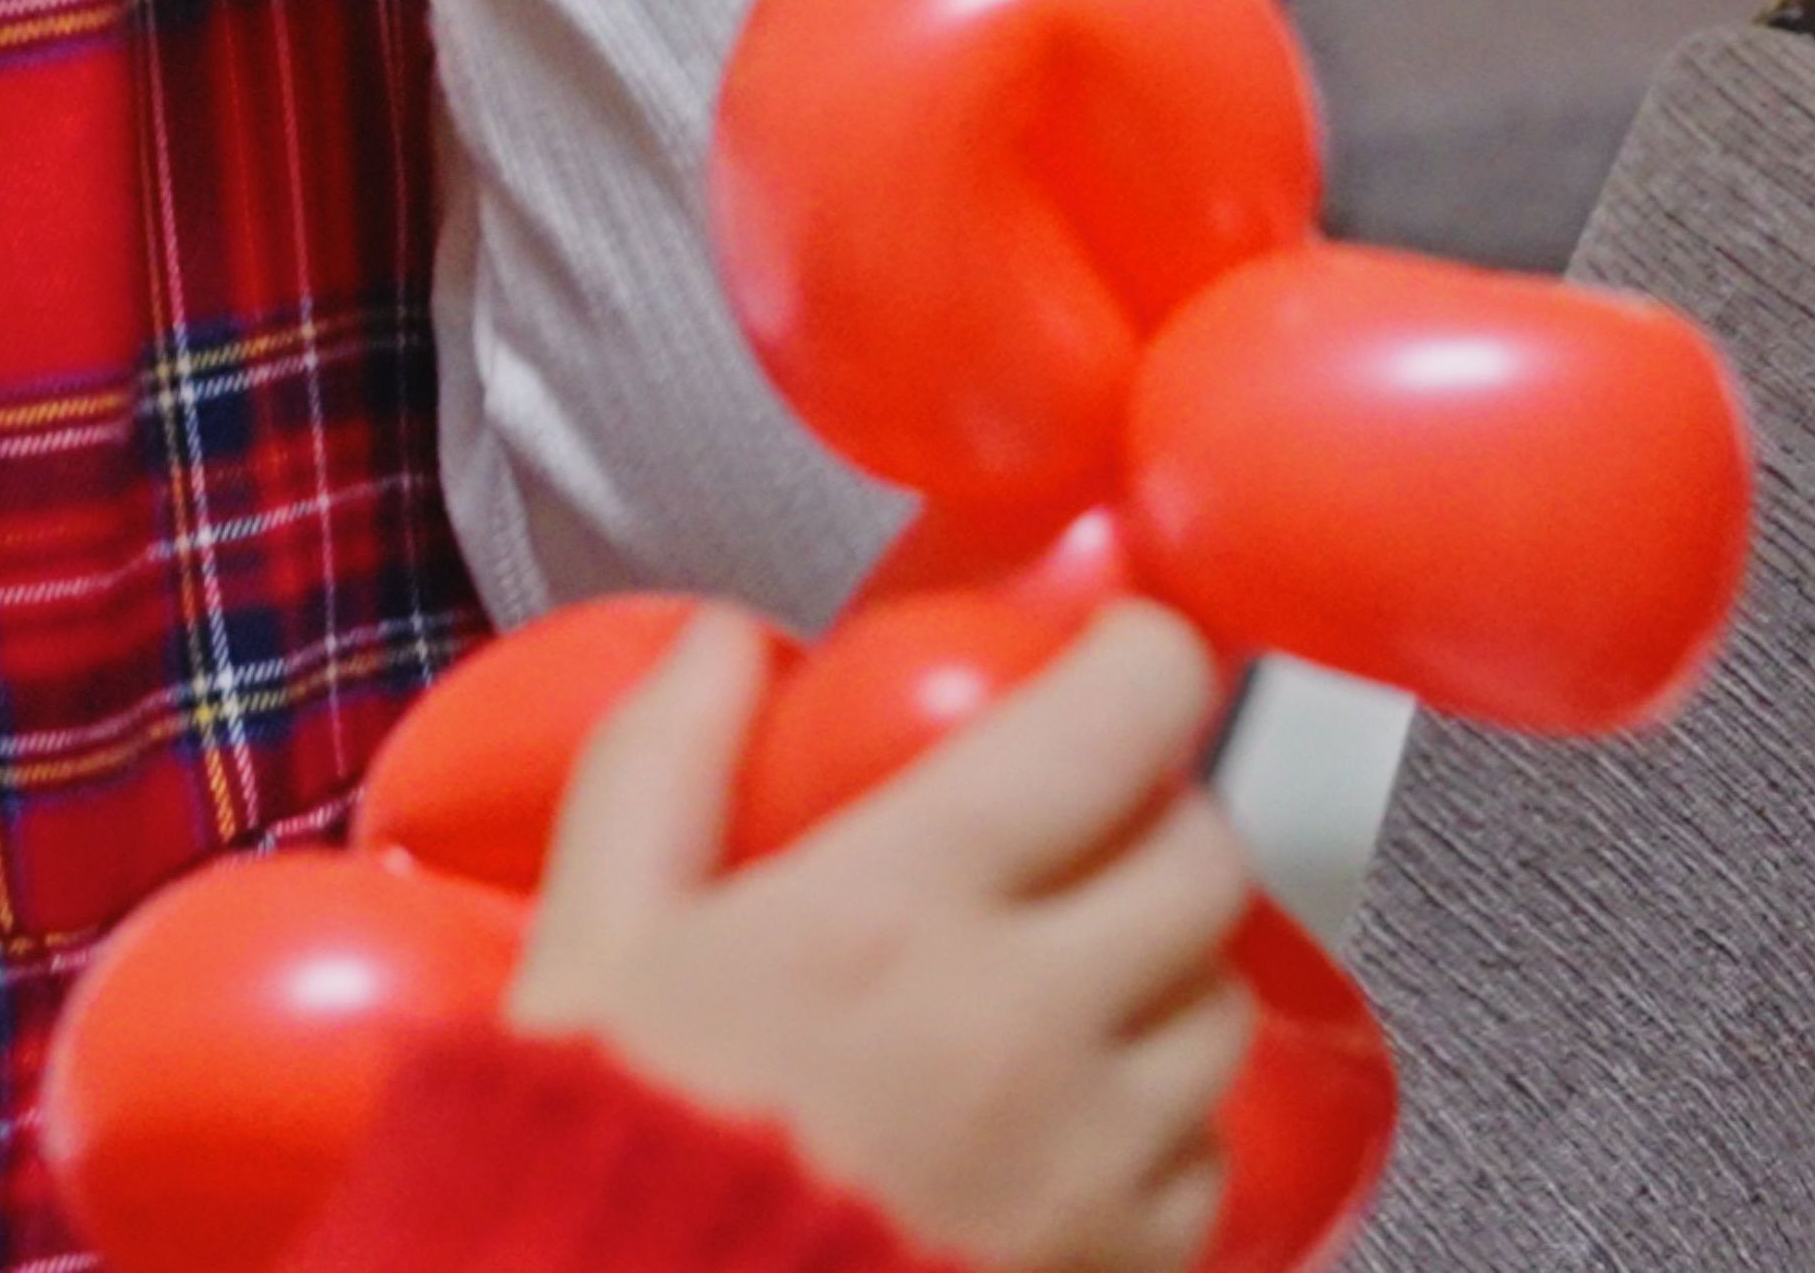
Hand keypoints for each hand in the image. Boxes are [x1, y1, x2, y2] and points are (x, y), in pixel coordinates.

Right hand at [509, 604, 1252, 1272]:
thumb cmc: (608, 1163)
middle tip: (1096, 818)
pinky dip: (1162, 1133)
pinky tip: (1073, 1125)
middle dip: (1162, 816)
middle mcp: (1026, 1024)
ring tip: (1079, 977)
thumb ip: (660, 766)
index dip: (1146, 658)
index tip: (1123, 654)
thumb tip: (721, 644)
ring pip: (1219, 1015)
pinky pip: (1202, 1170)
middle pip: (1204, 860)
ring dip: (1168, 975)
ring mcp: (1085, 1165)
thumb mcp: (595, 942)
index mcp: (906, 907)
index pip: (1121, 718)